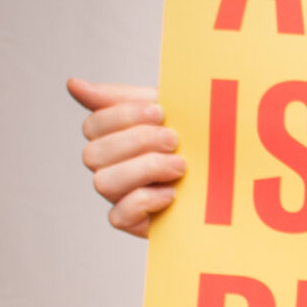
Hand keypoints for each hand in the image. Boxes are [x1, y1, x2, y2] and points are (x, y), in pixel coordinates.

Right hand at [68, 78, 183, 236]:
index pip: (94, 125)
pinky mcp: (135, 222)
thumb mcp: (167, 111)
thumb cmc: (194, 139)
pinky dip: (144, 201)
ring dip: (144, 169)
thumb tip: (72, 84)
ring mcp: (120, 195)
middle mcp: (109, 167)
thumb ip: (122, 98)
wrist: (233, 176)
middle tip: (174, 139)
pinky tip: (172, 192)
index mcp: (112, 138)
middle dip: (137, 141)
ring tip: (180, 165)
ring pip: (103, 183)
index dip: (123, 116)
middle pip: (94, 154)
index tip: (161, 111)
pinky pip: (118, 216)